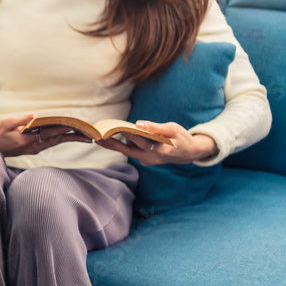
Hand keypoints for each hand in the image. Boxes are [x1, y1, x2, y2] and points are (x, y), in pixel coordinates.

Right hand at [0, 113, 91, 156]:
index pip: (48, 133)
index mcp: (26, 140)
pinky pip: (50, 143)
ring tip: (84, 136)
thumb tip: (35, 116)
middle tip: (88, 135)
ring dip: (69, 138)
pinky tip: (69, 135)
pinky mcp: (34, 148)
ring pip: (55, 142)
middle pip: (56, 140)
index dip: (61, 128)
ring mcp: (34, 149)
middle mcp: (33, 147)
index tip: (73, 125)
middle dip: (72, 136)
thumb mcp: (6, 123)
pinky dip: (61, 138)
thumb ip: (21, 120)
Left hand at [96, 121, 218, 165]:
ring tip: (99, 137)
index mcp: (160, 150)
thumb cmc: (181, 138)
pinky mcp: (145, 160)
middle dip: (112, 144)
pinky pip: (131, 151)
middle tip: (97, 138)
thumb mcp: (173, 129)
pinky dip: (122, 145)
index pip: (141, 141)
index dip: (128, 135)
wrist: (188, 153)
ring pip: (128, 151)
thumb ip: (156, 128)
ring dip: (114, 145)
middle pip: (129, 151)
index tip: (114, 129)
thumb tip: (138, 124)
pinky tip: (110, 138)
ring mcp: (147, 161)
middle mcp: (151, 158)